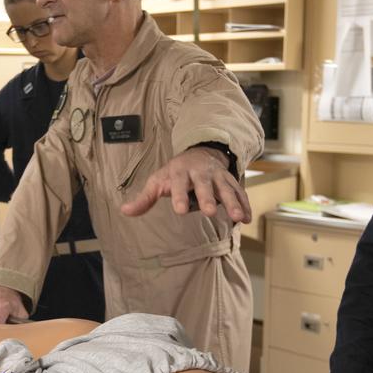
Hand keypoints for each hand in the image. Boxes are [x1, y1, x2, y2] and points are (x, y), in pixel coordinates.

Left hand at [119, 146, 251, 223]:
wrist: (199, 153)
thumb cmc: (175, 172)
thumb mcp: (157, 181)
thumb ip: (144, 199)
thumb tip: (124, 211)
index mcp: (180, 171)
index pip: (178, 184)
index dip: (179, 196)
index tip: (180, 211)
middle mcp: (200, 172)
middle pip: (204, 184)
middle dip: (208, 197)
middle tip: (210, 213)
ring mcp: (217, 176)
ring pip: (226, 188)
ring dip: (233, 202)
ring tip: (237, 218)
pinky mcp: (229, 181)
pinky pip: (239, 192)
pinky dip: (244, 204)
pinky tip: (247, 219)